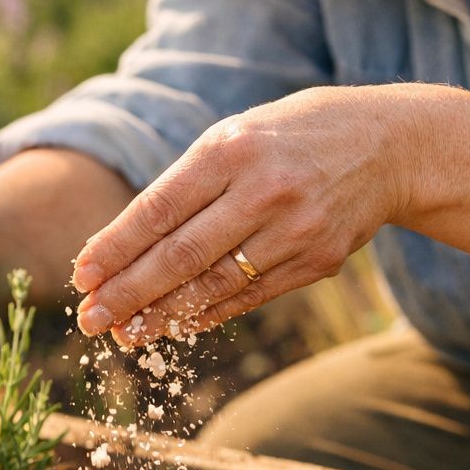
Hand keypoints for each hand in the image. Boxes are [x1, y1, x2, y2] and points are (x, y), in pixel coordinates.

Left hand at [70, 85, 421, 341]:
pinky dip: (207, 313)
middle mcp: (263, 190)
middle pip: (180, 255)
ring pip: (214, 285)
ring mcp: (295, 229)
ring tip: (125, 332)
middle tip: (90, 321)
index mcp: (231, 149)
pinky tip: (175, 325)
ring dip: (162, 314)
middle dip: (128, 292)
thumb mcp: (236, 137)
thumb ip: (187, 186)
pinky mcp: (318, 260)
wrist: (388, 146)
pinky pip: (250, 296)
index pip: (159, 209)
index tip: (81, 277)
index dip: (115, 248)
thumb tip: (124, 248)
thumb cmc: (291, 137)